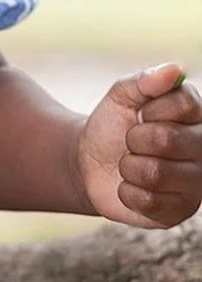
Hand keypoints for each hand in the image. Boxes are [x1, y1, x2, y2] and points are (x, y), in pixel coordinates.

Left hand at [74, 62, 201, 227]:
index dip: (152, 108)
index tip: (139, 114)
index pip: (185, 104)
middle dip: (134, 138)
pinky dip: (127, 191)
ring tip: (129, 164)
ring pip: (157, 173)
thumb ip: (145, 81)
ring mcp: (194, 184)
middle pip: (169, 139)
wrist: (90, 163)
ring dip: (128, 166)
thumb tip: (174, 70)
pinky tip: (129, 186)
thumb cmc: (112, 125)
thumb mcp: (121, 96)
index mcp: (194, 116)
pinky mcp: (179, 212)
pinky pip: (149, 201)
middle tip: (130, 140)